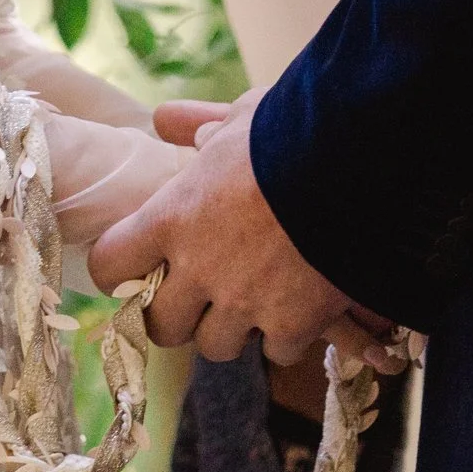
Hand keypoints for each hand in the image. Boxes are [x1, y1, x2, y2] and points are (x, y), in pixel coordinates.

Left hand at [91, 94, 396, 367]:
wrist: (362, 163)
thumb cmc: (296, 130)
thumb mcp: (243, 119)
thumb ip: (199, 124)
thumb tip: (164, 119)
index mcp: (172, 217)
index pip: (110, 265)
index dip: (121, 271)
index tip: (139, 270)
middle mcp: (198, 268)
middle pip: (161, 326)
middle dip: (179, 316)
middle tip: (200, 299)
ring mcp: (244, 301)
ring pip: (216, 346)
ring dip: (232, 329)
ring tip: (255, 303)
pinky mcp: (292, 323)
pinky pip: (275, 352)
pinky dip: (287, 337)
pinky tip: (301, 311)